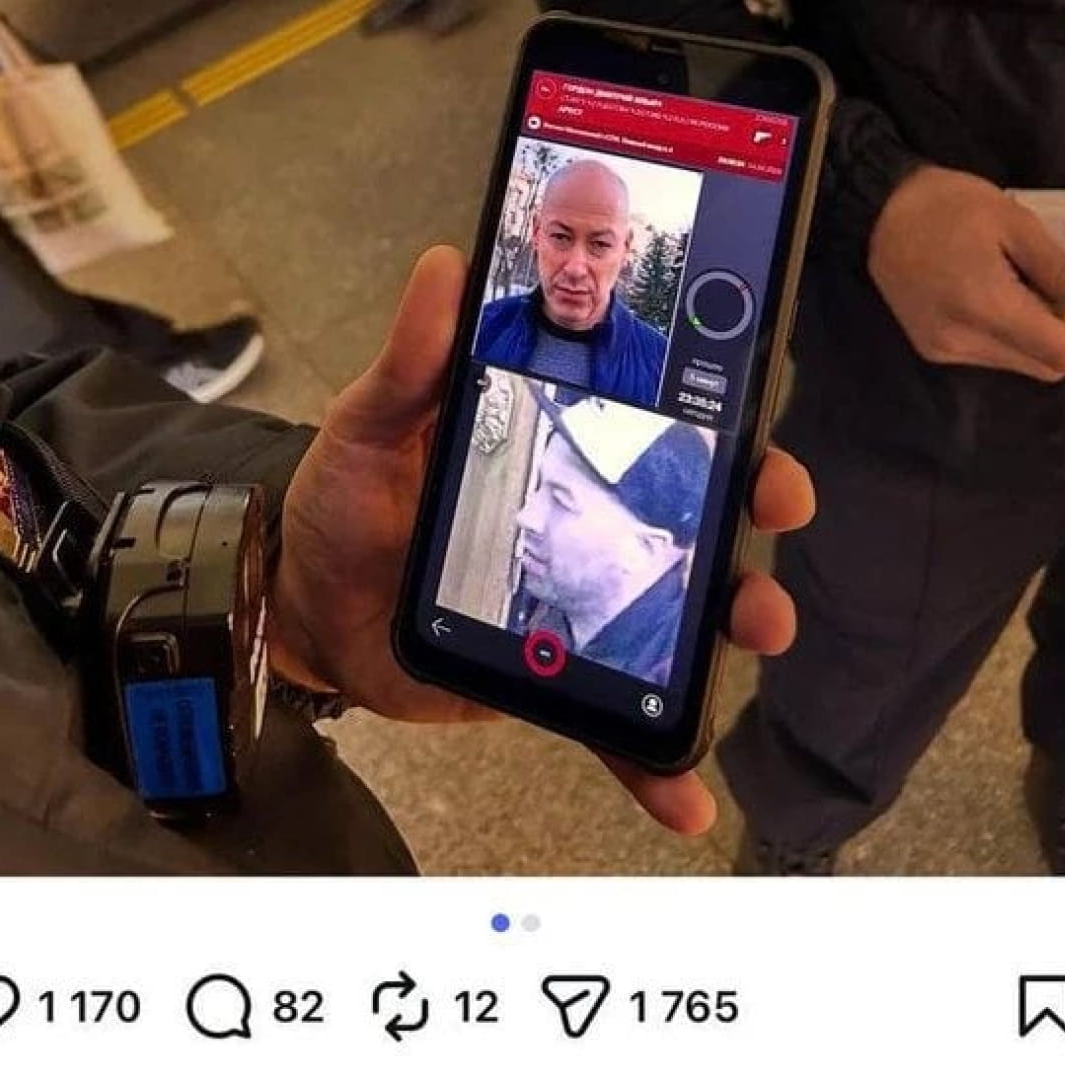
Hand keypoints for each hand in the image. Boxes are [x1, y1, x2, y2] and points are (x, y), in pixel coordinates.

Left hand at [268, 246, 814, 837]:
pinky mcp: (551, 679)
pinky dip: (653, 767)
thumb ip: (412, 359)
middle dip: (750, 546)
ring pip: (676, 627)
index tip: (764, 455)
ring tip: (742, 655)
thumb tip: (445, 266)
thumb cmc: (344, 501)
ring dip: (725, 644)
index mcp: (564, 447)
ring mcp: (579, 607)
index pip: (671, 436)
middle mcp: (590, 522)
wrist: (299, 604)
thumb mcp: (370, 423)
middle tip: (764, 558)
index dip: (733, 442)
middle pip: (697, 531)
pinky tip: (686, 799)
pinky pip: (612, 725)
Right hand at [869, 164, 1064, 380]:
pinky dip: (1024, 343)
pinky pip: (994, 357)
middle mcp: (964, 341)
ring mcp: (946, 350)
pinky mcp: (935, 348)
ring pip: (1021, 365)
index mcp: (985, 307)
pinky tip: (1033, 313)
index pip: (1061, 352)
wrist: (875, 210)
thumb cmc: (946, 204)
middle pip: (1045, 368)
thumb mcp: (1013, 221)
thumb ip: (1059, 267)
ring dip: (1055, 346)